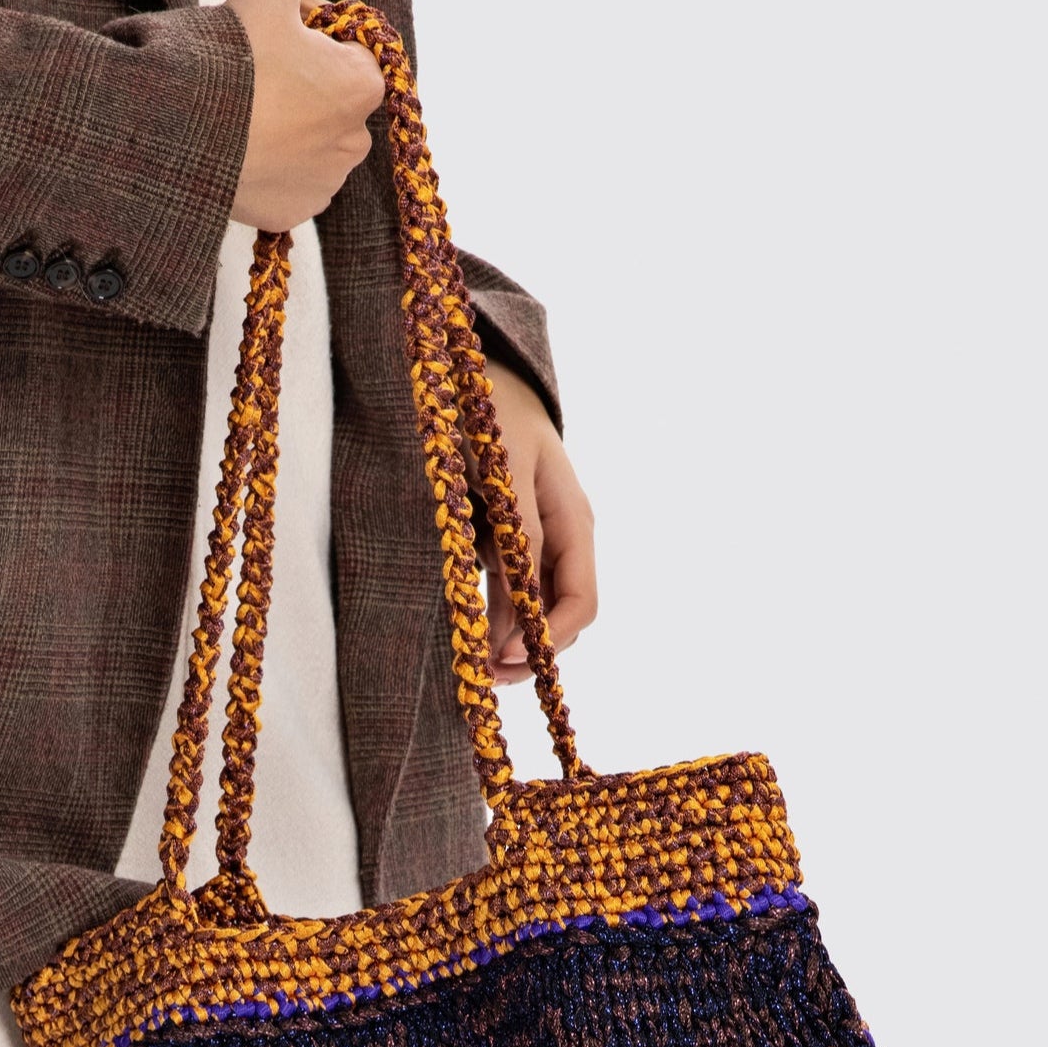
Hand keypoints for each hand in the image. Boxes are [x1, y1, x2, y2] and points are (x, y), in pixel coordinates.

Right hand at [228, 0, 384, 230]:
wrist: (186, 134)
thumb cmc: (235, 62)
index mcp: (361, 87)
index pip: (350, 47)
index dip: (315, 28)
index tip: (282, 22)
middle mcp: (354, 143)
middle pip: (331, 99)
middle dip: (304, 80)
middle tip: (259, 65)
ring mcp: (322, 185)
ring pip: (310, 143)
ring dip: (288, 125)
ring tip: (246, 109)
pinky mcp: (290, 214)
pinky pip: (286, 181)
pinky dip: (270, 165)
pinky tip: (244, 146)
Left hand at [477, 362, 598, 685]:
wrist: (473, 369)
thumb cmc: (491, 411)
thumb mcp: (505, 472)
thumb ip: (517, 537)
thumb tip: (519, 612)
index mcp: (574, 521)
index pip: (580, 602)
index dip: (548, 639)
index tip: (504, 660)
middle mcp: (562, 537)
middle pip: (559, 614)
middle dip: (527, 650)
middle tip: (481, 676)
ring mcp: (535, 539)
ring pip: (533, 608)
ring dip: (507, 640)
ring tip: (472, 667)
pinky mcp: (506, 538)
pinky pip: (507, 589)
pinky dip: (491, 615)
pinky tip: (467, 631)